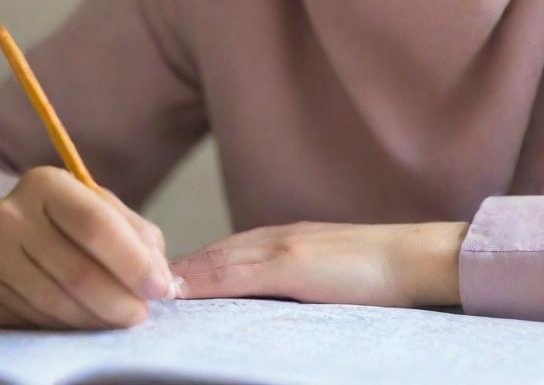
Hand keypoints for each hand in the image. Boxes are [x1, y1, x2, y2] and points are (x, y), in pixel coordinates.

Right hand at [0, 166, 173, 328]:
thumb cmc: (61, 220)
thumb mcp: (98, 207)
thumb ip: (136, 234)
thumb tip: (163, 278)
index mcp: (46, 184)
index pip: (95, 224)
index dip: (132, 261)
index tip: (160, 286)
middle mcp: (10, 218)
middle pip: (76, 270)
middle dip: (119, 299)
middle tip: (143, 313)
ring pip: (55, 302)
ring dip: (97, 319)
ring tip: (123, 319)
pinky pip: (34, 320)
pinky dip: (69, 327)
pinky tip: (89, 325)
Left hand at [170, 221, 469, 307]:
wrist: (417, 259)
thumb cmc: (379, 274)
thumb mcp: (325, 278)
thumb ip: (289, 283)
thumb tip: (254, 305)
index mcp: (283, 243)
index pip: (222, 256)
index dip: (187, 269)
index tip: (150, 284)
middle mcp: (277, 239)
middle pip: (212, 254)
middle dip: (173, 269)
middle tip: (126, 283)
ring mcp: (284, 247)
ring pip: (218, 258)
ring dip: (182, 272)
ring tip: (144, 288)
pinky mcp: (294, 262)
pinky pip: (239, 271)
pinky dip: (207, 278)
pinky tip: (184, 289)